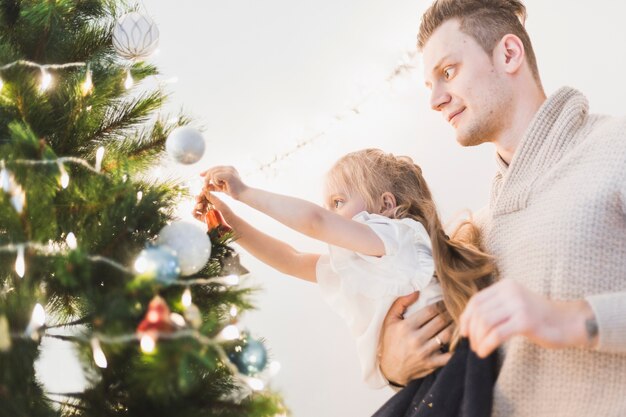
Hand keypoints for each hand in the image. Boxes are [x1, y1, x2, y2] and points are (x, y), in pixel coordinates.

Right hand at [192, 191, 235, 222]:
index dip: (202, 194)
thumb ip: (210, 196)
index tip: (202, 193)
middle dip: (198, 199)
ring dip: (196, 205)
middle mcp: (208, 206)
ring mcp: (205, 212)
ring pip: (197, 207)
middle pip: (199, 201)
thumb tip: (203, 189)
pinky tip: (195, 210)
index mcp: (212, 200)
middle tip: (199, 199)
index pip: (204, 196)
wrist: (228, 221)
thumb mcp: (218, 201)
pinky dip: (193, 212)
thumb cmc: (225, 211)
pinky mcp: (203, 218)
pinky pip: (195, 214)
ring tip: (201, 206)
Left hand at [199, 166, 246, 199]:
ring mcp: (229, 170)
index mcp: (229, 168)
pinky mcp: (229, 175)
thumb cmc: (234, 192)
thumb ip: (214, 186)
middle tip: (205, 186)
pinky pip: (216, 176)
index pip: (215, 168)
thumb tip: (204, 187)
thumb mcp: (222, 188)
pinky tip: (222, 186)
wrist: (243, 195)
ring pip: (213, 173)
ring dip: (213, 182)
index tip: (201, 175)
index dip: (207, 171)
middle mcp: (229, 167)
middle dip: (207, 178)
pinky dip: (216, 182)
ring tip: (220, 186)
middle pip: (212, 169)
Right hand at [378, 292, 453, 385]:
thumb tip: (416, 291)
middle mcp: (416, 339)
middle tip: (455, 309)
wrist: (390, 368)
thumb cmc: (391, 341)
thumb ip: (401, 303)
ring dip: (454, 326)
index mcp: (407, 326)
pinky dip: (456, 347)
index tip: (445, 302)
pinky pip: (449, 355)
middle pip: (441, 321)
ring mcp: (425, 352)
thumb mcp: (390, 320)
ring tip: (457, 321)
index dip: (441, 304)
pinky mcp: (431, 364)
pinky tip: (458, 340)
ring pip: (447, 335)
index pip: (430, 310)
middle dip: (449, 313)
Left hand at [460, 279, 597, 357]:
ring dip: (478, 340)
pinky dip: (486, 345)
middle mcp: (511, 292)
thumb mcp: (514, 304)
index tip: (464, 332)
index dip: (466, 318)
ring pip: (485, 323)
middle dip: (472, 331)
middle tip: (473, 345)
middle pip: (479, 312)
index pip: (476, 300)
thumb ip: (494, 307)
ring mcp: (518, 305)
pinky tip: (484, 352)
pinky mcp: (525, 321)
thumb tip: (467, 322)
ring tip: (479, 350)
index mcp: (505, 286)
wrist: (567, 322)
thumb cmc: (537, 317)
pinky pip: (497, 334)